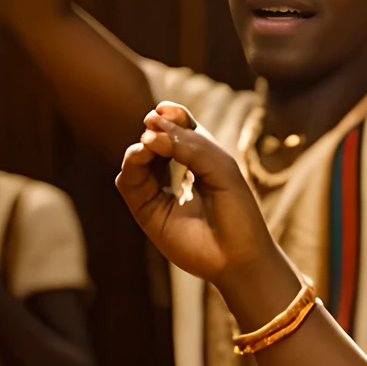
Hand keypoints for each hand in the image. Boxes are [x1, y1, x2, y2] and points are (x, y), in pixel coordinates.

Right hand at [115, 102, 286, 284]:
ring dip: (141, 144)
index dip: (171, 115)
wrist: (238, 255)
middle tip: (156, 122)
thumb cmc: (238, 211)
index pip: (178, 127)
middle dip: (155, 127)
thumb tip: (151, 131)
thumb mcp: (220, 168)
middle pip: (155, 137)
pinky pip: (128, 181)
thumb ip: (190, 145)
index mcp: (199, 157)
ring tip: (150, 141)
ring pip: (137, 157)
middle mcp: (177, 171)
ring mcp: (160, 191)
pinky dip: (132, 163)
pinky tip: (144, 153)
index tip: (166, 109)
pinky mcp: (146, 211)